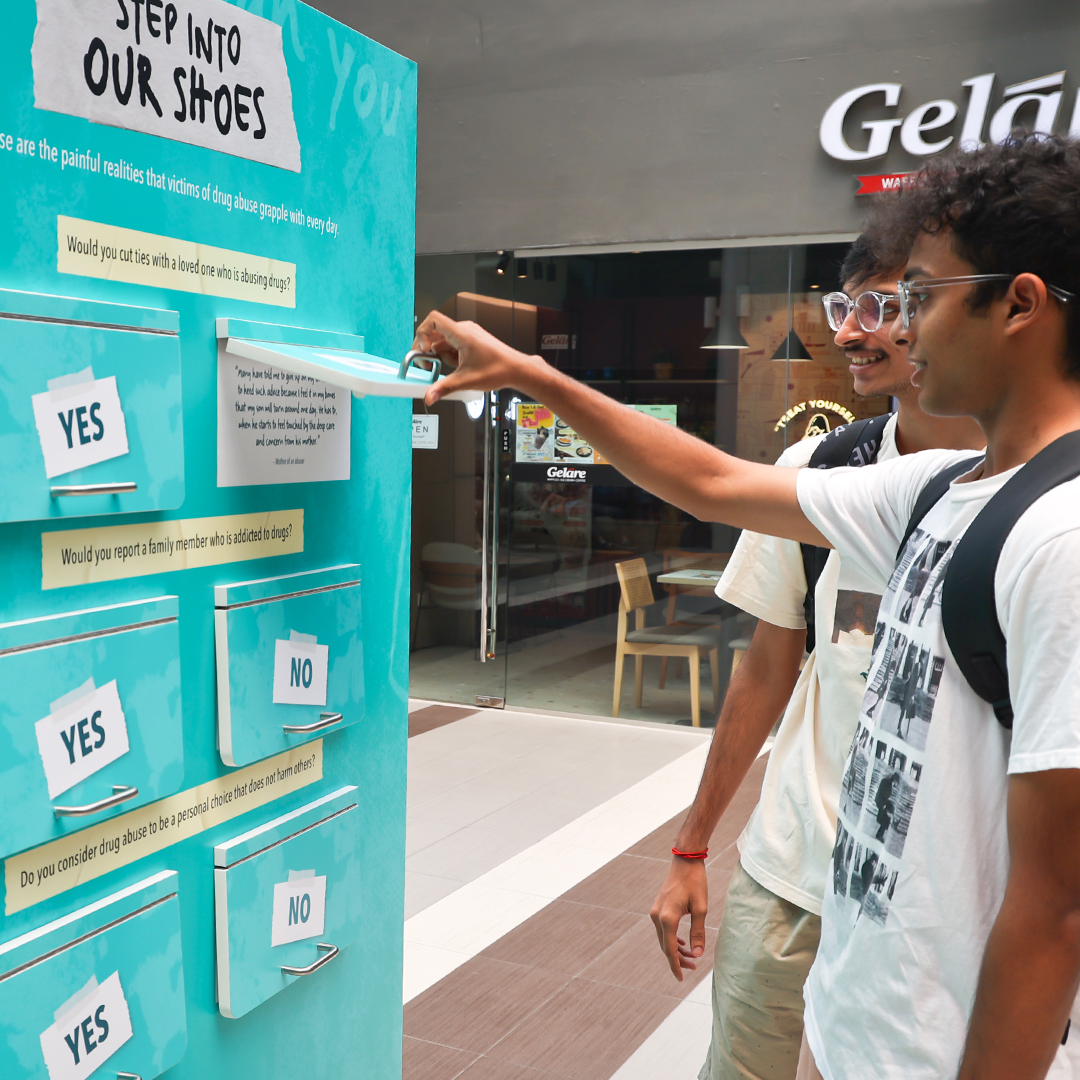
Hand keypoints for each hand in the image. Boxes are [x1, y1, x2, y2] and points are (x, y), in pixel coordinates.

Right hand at [413, 311, 536, 405]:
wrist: (516, 369)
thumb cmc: (499, 369)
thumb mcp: (466, 381)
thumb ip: (444, 388)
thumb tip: (429, 396)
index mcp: (462, 334)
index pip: (433, 320)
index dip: (422, 334)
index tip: (424, 350)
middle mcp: (464, 330)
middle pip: (435, 333)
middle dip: (429, 351)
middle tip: (430, 366)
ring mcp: (468, 334)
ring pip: (444, 341)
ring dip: (442, 355)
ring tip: (453, 369)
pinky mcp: (471, 340)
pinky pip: (453, 345)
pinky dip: (451, 356)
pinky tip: (459, 367)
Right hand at [650, 857, 708, 980]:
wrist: (685, 861)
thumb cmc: (695, 882)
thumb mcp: (701, 908)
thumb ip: (698, 932)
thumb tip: (698, 954)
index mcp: (667, 918)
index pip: (670, 949)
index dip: (676, 965)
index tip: (682, 979)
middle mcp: (657, 916)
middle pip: (665, 946)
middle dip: (678, 959)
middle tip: (694, 968)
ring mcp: (655, 911)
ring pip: (664, 938)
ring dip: (676, 949)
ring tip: (691, 956)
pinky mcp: (658, 907)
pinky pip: (663, 929)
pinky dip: (672, 938)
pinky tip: (683, 942)